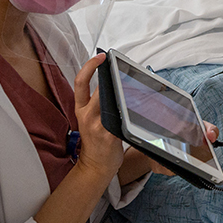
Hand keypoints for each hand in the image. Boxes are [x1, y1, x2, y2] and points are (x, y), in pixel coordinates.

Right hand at [72, 53, 127, 179]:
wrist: (96, 166)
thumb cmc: (96, 142)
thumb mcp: (89, 121)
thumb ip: (98, 104)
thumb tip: (116, 85)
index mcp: (80, 109)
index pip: (80, 83)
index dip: (89, 67)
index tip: (100, 56)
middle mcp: (86, 115)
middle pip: (99, 88)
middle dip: (112, 76)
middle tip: (124, 67)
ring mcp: (97, 126)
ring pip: (111, 101)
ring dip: (125, 91)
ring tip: (136, 81)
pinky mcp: (109, 135)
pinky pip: (121, 117)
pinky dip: (132, 109)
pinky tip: (143, 102)